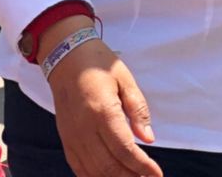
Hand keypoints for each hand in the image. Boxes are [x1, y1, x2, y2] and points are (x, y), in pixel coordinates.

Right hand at [44, 17, 161, 176]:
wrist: (66, 58)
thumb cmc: (99, 65)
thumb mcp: (125, 79)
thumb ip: (138, 109)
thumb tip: (149, 139)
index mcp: (103, 111)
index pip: (124, 149)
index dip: (141, 166)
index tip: (156, 174)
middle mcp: (84, 128)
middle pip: (108, 165)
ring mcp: (72, 136)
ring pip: (92, 170)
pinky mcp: (65, 139)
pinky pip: (78, 166)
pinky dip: (93, 176)